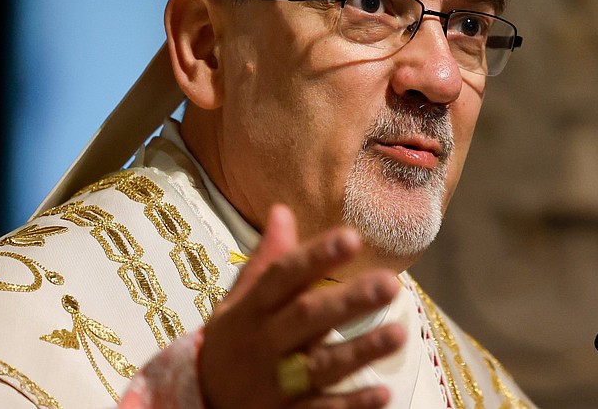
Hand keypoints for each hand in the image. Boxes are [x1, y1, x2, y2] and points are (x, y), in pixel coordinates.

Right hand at [199, 204, 406, 408]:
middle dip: (347, 301)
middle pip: (306, 318)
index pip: (283, 276)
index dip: (315, 256)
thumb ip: (265, 262)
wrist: (198, 405)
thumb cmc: (232, 344)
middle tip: (390, 283)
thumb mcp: (238, 304)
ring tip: (399, 333)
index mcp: (251, 310)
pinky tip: (382, 393)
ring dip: (360, 351)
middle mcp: (264, 344)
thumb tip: (282, 209)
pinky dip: (351, 405)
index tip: (351, 236)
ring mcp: (275, 384)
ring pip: (321, 365)